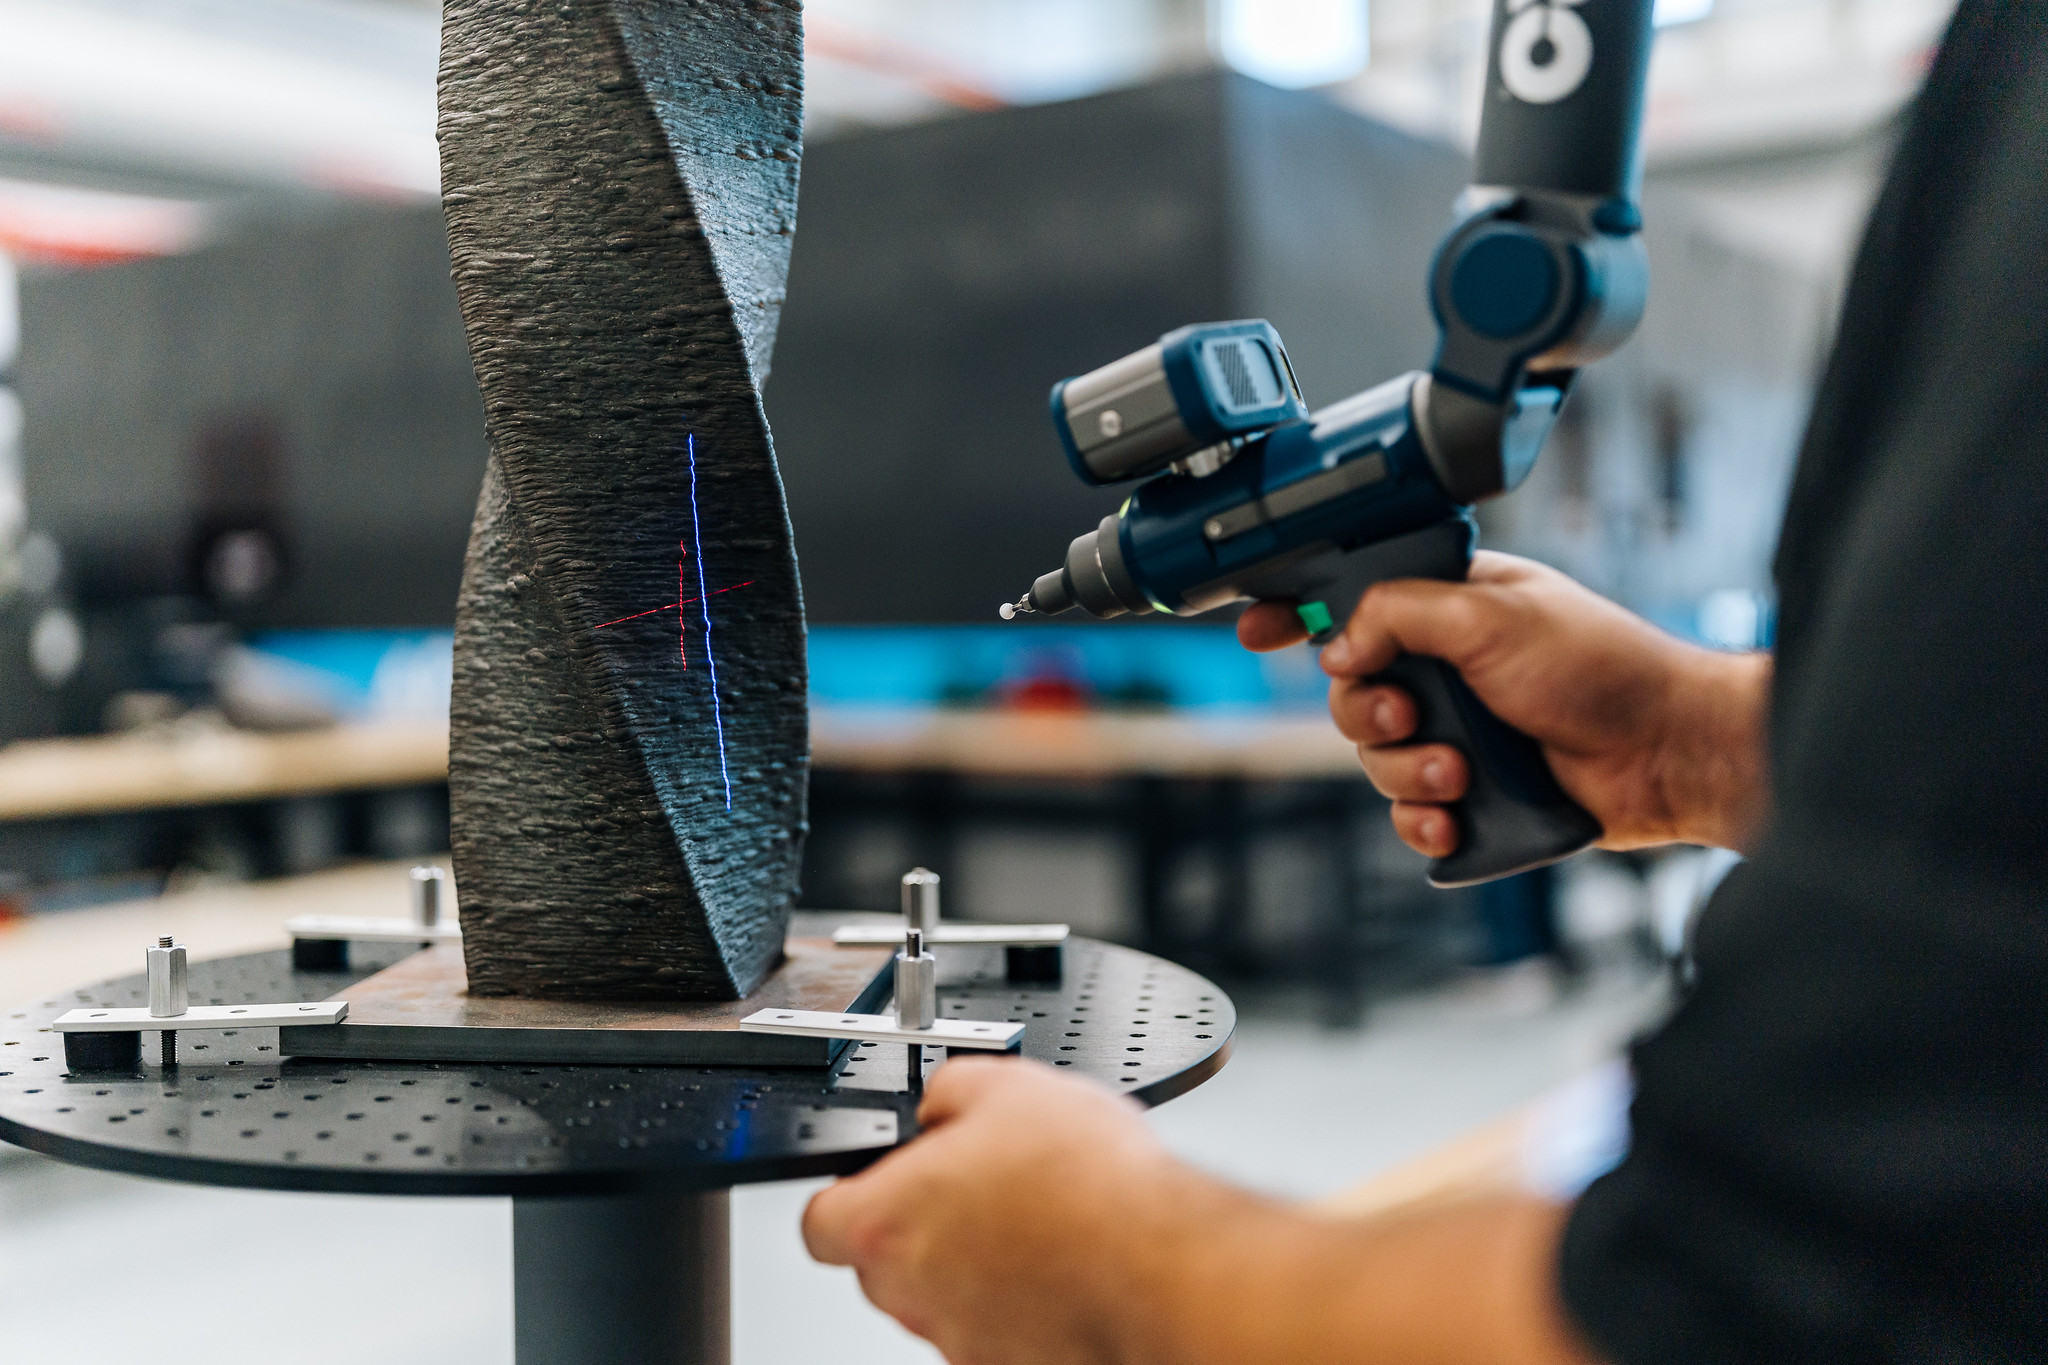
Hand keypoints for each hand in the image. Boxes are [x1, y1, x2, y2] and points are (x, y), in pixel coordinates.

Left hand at [803, 1058, 1222, 1363]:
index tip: (876, 1175)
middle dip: (917, 1222)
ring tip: (1034, 1215)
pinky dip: (1017, 1296)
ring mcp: (962, 1339)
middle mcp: (912, 1294)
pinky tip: (1061, 1256)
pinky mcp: (1011, 1362)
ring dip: (972, 1260)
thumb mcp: (1004, 1085)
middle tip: (972, 1183)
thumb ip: (946, 1091)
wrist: (1162, 1263)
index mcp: (887, 1222)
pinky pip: (995, 1324)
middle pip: (880, 1261)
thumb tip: (939, 1104)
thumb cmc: (1088, 1184)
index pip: (819, 1222)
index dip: (845, 1192)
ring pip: (940, 1296)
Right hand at [1239, 552, 1769, 856]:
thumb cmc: (1603, 666)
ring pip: (1378, 760)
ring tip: (1458, 773)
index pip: (1354, 601)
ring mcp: (1460, 731)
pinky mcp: (1475, 792)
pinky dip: (1423, 820)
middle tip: (1407, 717)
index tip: (1259, 631)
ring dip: (1407, 772)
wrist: (1666, 752)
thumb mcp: (1491, 614)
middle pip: (1352, 692)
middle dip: (1368, 714)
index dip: (1300, 614)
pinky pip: (1411, 814)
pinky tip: (1454, 820)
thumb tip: (1338, 644)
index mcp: (1450, 607)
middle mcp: (1448, 668)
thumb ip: (1399, 613)